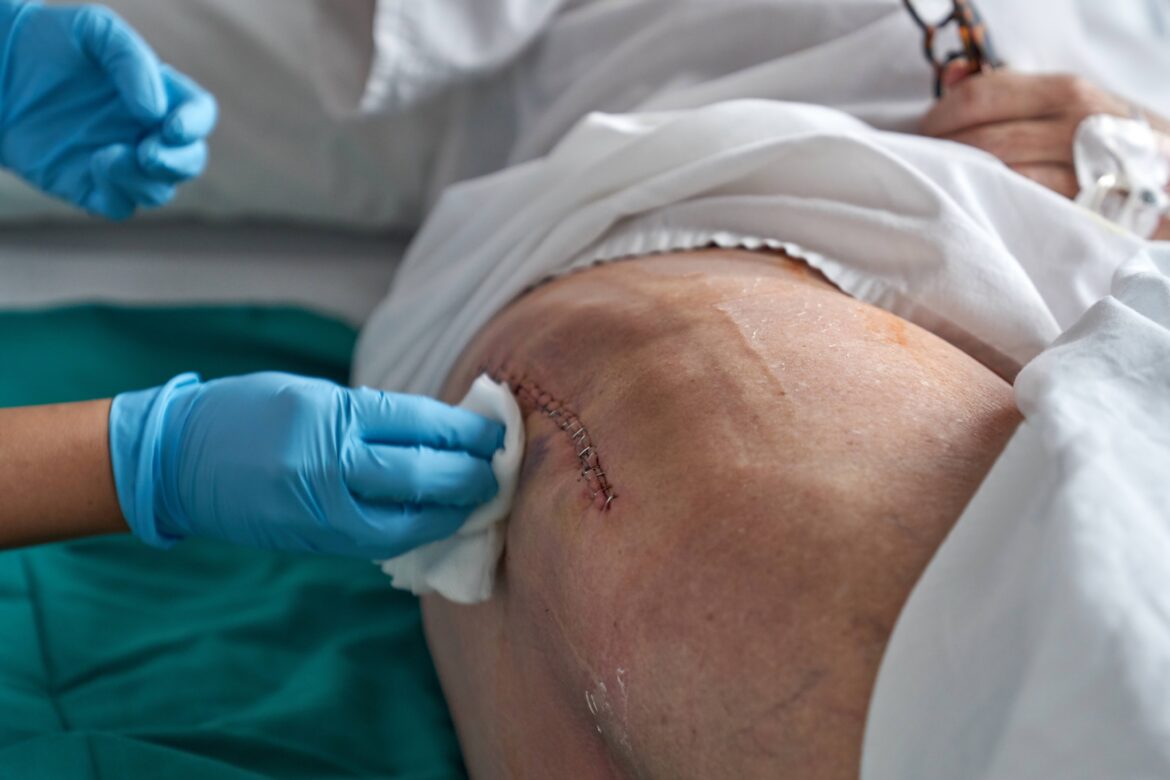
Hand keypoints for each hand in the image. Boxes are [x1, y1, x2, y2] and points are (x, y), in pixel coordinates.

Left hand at [0, 2, 216, 218]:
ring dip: (145, 180)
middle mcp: (146, 133)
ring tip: (107, 157)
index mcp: (159, 95)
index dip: (195, 124)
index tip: (171, 128)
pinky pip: (120, 206)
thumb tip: (155, 112)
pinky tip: (95, 165)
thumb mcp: (94, 30)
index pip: (199, 114)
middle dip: (178, 162)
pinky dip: (118, 195)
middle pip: (189, 161)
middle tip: (148, 153)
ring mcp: (121, 162)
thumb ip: (131, 60)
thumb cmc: (48, 41)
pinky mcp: (90, 186)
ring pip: (159, 191)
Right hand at [109, 373, 504, 558]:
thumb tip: (440, 433)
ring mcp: (321, 511)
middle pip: (422, 474)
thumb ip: (373, 416)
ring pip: (409, 520)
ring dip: (453, 511)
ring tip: (481, 499)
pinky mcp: (316, 542)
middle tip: (500, 467)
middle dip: (471, 474)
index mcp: (330, 416)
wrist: (175, 461)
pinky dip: (418, 530)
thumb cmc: (246, 413)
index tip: (497, 430)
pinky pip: (382, 540)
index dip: (466, 430)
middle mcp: (327, 466)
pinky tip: (440, 519)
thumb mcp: (312, 396)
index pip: (419, 423)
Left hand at [921, 65, 1169, 200]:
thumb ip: (1008, 89)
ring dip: (963, 179)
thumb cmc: (1104, 136)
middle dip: (943, 152)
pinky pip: (1023, 207)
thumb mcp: (1066, 101)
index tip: (926, 130)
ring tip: (946, 181)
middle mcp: (1074, 125)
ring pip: (999, 176)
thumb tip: (952, 75)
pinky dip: (993, 203)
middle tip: (927, 162)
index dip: (939, 116)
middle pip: (981, 140)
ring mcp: (1081, 169)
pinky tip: (979, 202)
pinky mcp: (1084, 208)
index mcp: (1065, 91)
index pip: (979, 98)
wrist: (1169, 175)